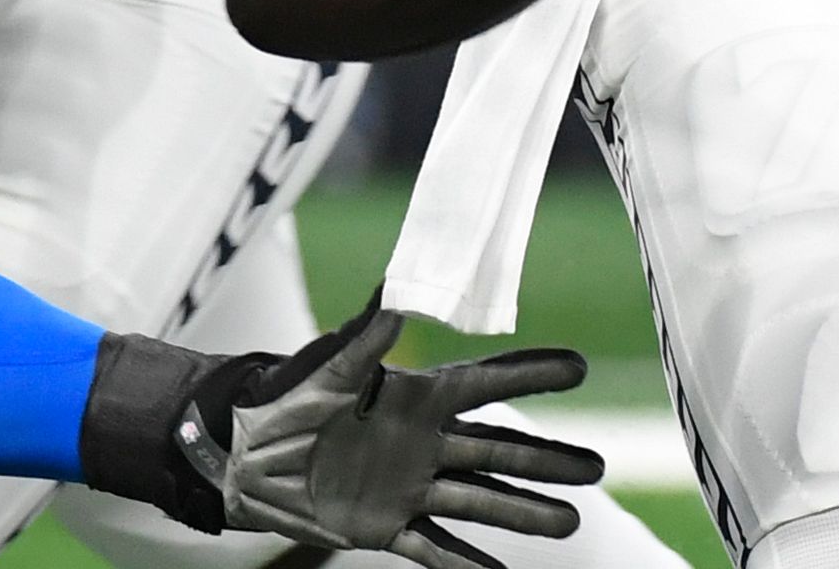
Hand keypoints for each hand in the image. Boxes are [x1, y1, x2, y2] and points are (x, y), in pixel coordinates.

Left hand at [218, 306, 602, 568]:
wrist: (241, 455)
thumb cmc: (282, 397)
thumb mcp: (324, 368)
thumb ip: (363, 339)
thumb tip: (394, 297)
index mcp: (416, 397)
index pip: (486, 385)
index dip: (530, 376)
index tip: (579, 368)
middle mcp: (425, 442)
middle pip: (500, 451)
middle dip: (548, 460)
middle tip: (598, 467)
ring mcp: (411, 486)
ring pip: (480, 501)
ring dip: (524, 514)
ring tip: (571, 523)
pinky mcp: (386, 527)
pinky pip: (435, 547)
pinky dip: (466, 564)